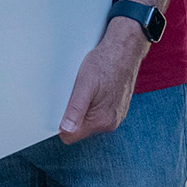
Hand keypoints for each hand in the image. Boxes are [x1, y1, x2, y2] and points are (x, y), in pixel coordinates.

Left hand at [58, 17, 148, 143]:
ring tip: (87, 88)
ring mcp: (115, 116)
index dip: (62, 123)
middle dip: (73, 113)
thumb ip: (75, 110)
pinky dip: (92, 102)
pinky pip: (97, 112)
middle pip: (79, 128)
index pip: (70, 136)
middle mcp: (111, 122)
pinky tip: (95, 88)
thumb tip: (65, 130)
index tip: (62, 106)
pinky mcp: (117, 108)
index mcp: (101, 120)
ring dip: (83, 107)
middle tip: (76, 92)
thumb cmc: (106, 63)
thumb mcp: (84, 84)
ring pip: (88, 119)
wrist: (125, 50)